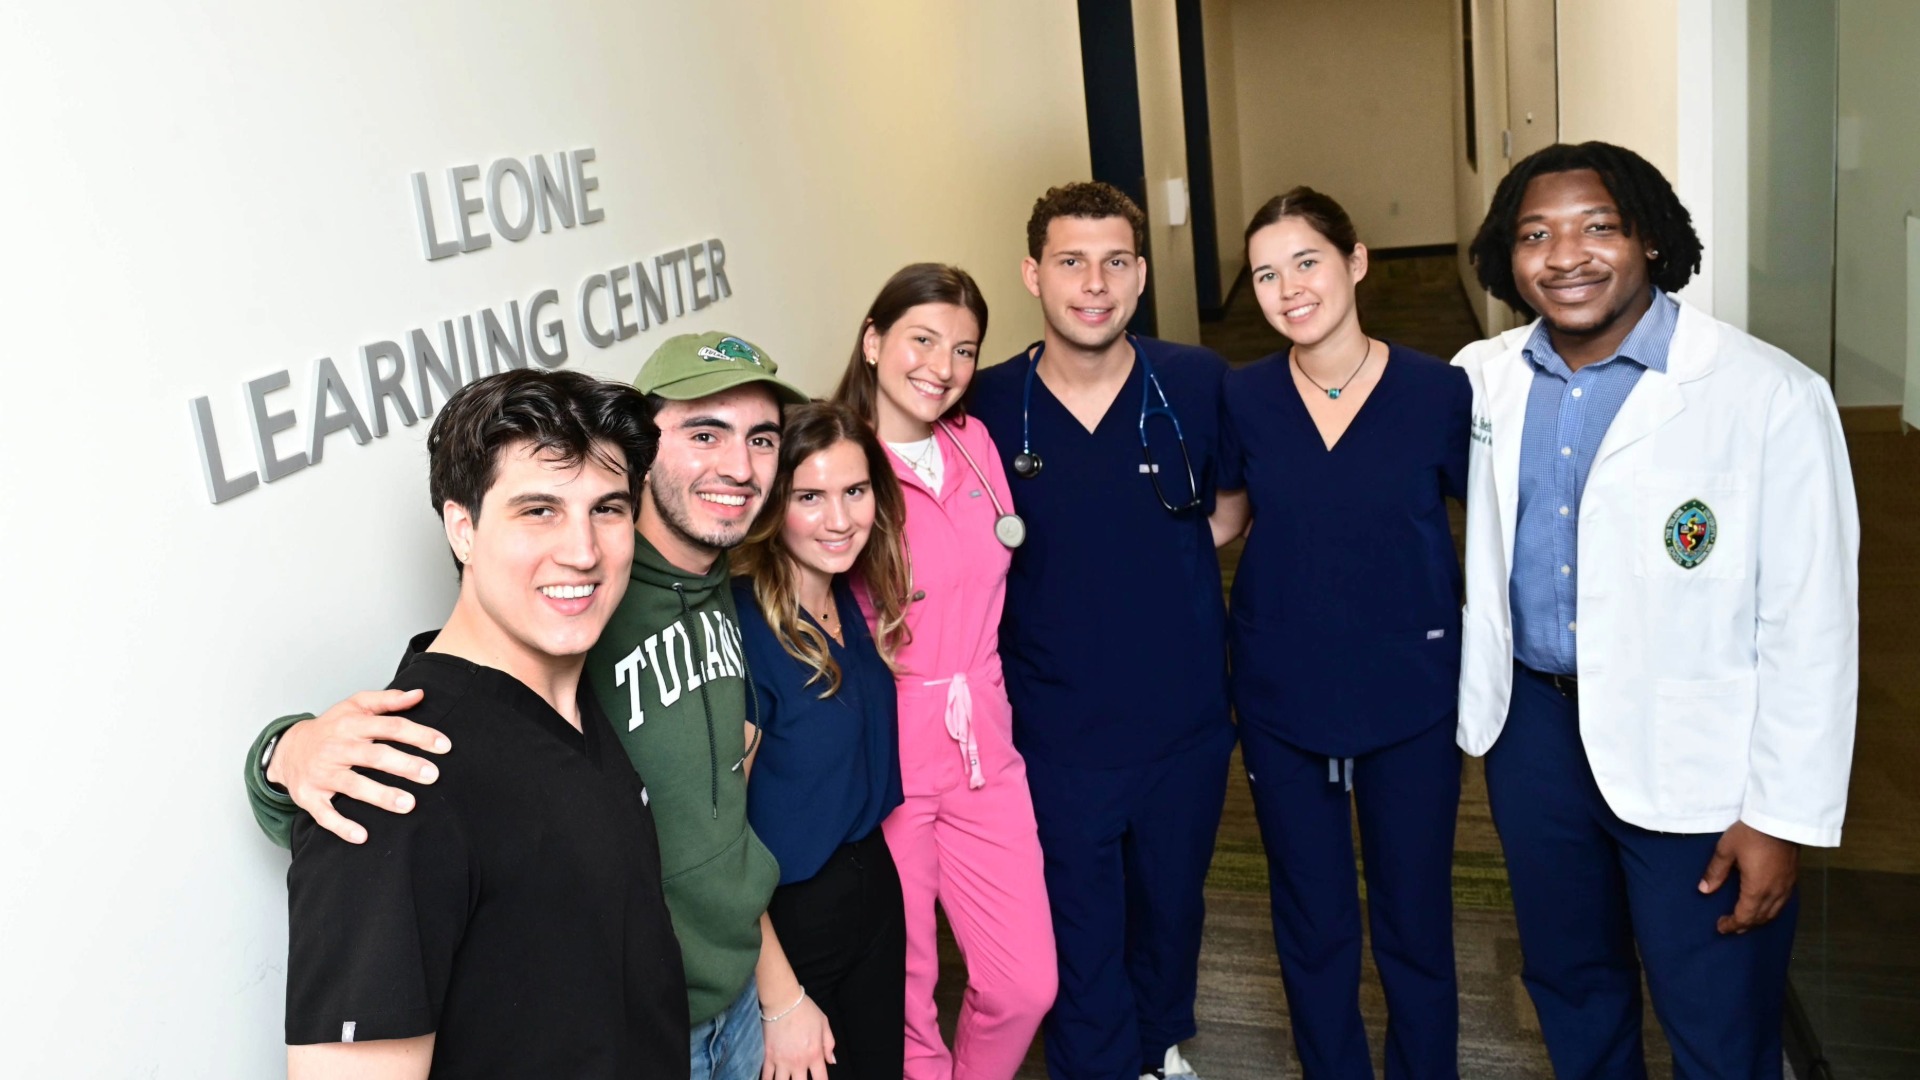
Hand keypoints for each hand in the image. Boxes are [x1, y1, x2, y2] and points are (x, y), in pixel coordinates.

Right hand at [268, 689, 443, 844]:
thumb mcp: (354, 706)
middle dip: (405, 765)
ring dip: (381, 796)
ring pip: (353, 785)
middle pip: (374, 756)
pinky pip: (325, 814)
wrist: (287, 750)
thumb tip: (419, 694)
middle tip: (432, 775)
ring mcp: (322, 774)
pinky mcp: (309, 796)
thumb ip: (387, 700)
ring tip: (409, 804)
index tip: (444, 746)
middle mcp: (337, 748)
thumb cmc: (331, 727)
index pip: (390, 726)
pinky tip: (362, 836)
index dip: (418, 735)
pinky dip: (342, 826)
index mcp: (352, 724)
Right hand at [759, 993, 833, 1079]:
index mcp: (814, 1054)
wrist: (783, 1001)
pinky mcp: (768, 1057)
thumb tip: (831, 1061)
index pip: (821, 1079)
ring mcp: (782, 1061)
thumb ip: (829, 1044)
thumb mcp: (824, 1024)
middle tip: (801, 1079)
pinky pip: (766, 1076)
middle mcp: (798, 1062)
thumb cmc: (805, 1010)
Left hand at [1698, 820, 1798, 933]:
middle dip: (1745, 925)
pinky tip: (1765, 906)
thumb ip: (1716, 872)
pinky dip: (1771, 910)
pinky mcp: (1792, 878)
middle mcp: (1774, 892)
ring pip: (1773, 912)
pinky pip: (1782, 903)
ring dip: (1759, 920)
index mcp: (1756, 889)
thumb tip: (1704, 890)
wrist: (1781, 819)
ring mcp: (1786, 886)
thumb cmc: (1751, 833)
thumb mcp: (1726, 850)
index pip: (1744, 916)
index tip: (1720, 927)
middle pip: (1760, 917)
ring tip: (1747, 921)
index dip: (1732, 924)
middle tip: (1731, 927)